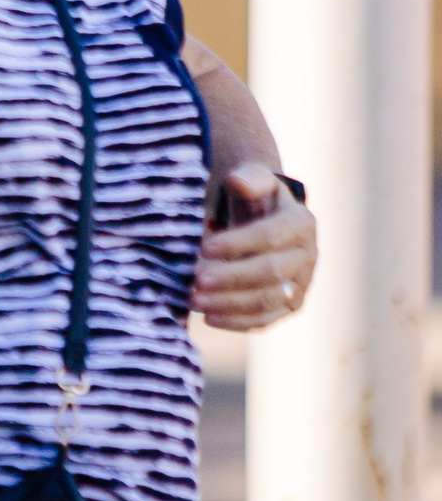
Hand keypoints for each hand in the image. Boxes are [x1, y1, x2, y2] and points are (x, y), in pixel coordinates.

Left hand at [193, 162, 315, 330]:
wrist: (264, 222)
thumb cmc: (253, 199)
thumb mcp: (252, 180)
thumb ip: (248, 178)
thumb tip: (238, 181)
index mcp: (301, 223)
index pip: (272, 236)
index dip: (239, 242)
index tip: (204, 246)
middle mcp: (307, 256)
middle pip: (271, 272)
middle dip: (231, 277)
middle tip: (195, 280)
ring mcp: (300, 284)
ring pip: (269, 300)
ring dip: (230, 304)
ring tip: (194, 301)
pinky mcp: (288, 306)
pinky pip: (266, 320)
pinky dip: (237, 322)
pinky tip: (208, 318)